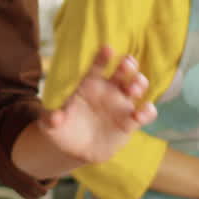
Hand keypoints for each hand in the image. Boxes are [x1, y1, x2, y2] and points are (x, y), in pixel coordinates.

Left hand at [38, 46, 157, 164]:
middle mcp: (109, 90)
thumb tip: (55, 117)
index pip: (98, 66)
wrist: (74, 150)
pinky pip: (145, 113)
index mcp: (89, 84)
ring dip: (139, 83)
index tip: (107, 49)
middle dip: (128, 64)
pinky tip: (140, 114)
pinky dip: (147, 111)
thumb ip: (51, 118)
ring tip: (132, 89)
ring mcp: (121, 105)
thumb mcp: (50, 125)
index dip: (103, 57)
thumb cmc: (62, 130)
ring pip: (138, 86)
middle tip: (126, 65)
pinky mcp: (130, 122)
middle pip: (123, 70)